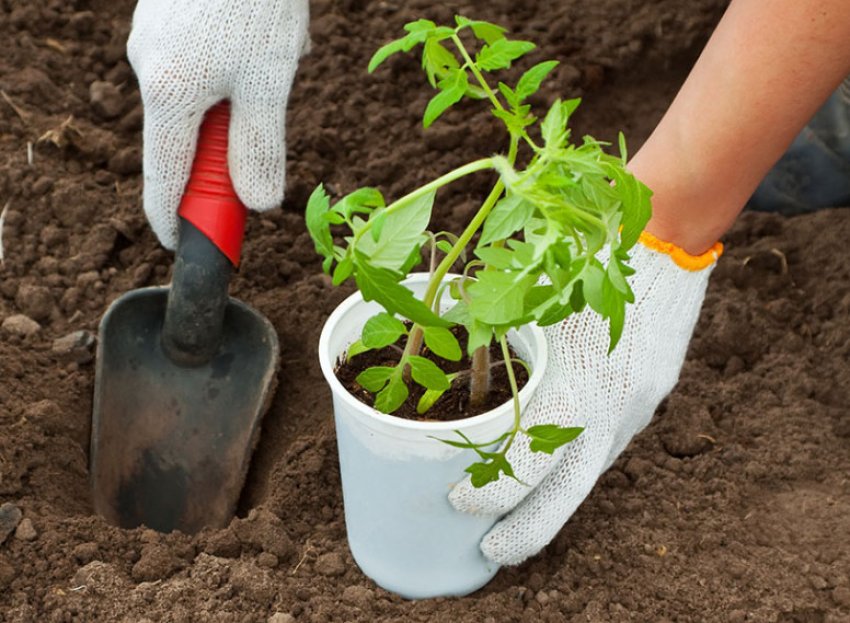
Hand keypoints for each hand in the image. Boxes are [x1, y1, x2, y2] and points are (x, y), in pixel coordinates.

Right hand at [128, 0, 309, 248]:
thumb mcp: (269, 81)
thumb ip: (260, 146)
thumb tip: (257, 202)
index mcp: (169, 94)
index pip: (164, 179)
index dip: (174, 219)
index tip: (184, 246)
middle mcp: (150, 70)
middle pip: (189, 139)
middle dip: (235, 138)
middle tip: (271, 113)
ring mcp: (154, 41)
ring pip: (207, 97)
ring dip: (248, 93)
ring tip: (280, 49)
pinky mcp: (168, 20)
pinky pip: (207, 63)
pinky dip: (242, 63)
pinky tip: (268, 31)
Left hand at [449, 234, 722, 564]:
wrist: (663, 239)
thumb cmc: (584, 260)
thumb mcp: (533, 296)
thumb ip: (492, 327)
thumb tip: (445, 343)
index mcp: (575, 384)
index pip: (529, 461)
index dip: (491, 490)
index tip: (459, 502)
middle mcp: (612, 408)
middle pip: (568, 494)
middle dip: (527, 532)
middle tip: (490, 552)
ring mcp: (637, 407)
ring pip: (590, 471)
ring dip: (553, 500)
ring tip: (516, 518)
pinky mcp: (649, 399)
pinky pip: (609, 443)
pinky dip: (577, 463)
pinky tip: (555, 468)